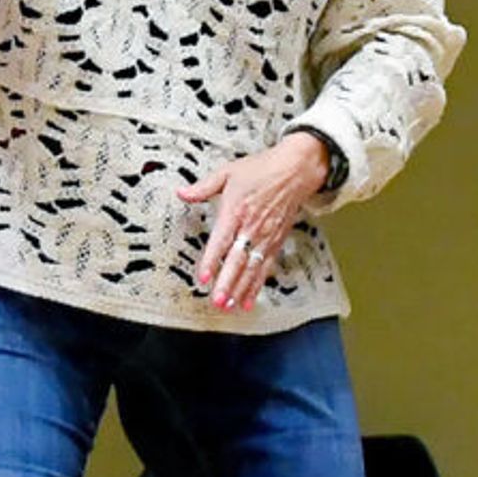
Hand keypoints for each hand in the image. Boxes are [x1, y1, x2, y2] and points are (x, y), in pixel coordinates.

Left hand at [180, 135, 331, 312]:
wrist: (295, 171)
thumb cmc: (262, 170)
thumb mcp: (228, 173)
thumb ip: (203, 187)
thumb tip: (182, 193)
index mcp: (236, 211)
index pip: (221, 240)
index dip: (211, 260)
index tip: (203, 276)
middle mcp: (251, 228)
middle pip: (237, 260)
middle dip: (227, 282)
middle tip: (216, 300)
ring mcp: (265, 237)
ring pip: (251, 269)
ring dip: (240, 289)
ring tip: (228, 305)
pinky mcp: (276, 243)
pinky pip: (264, 269)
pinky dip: (256, 286)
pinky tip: (247, 300)